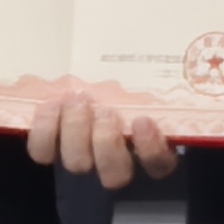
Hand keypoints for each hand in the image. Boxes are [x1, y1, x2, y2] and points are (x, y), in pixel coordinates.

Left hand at [25, 83, 180, 191]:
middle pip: (114, 174)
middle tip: (104, 111)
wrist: (72, 84)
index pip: (158, 165)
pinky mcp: (50, 149)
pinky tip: (51, 105)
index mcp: (145, 146)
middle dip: (107, 142)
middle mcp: (114, 160)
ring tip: (76, 100)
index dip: (151, 150)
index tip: (143, 120)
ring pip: (78, 164)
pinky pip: (43, 152)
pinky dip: (45, 129)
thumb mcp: (138, 80)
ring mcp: (81, 157)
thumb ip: (151, 83)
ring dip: (76, 131)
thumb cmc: (115, 82)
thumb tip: (180, 48)